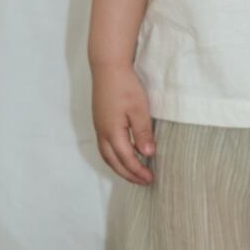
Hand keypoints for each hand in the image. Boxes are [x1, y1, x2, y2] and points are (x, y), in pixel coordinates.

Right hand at [92, 63, 155, 184]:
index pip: (126, 159)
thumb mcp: (139, 109)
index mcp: (112, 132)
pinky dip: (114, 157)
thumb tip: (147, 154)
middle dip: (128, 174)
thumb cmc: (125, 86)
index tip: (150, 179)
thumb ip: (142, 132)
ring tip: (133, 174)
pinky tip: (123, 156)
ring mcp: (99, 127)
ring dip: (120, 167)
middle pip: (113, 162)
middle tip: (143, 182)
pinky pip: (105, 147)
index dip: (138, 171)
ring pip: (107, 156)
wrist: (107, 67)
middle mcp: (102, 133)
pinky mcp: (100, 121)